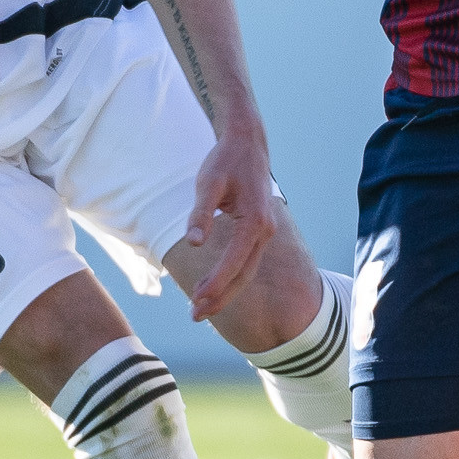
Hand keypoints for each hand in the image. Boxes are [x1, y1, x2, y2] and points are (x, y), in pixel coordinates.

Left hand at [179, 119, 278, 319]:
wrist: (247, 143)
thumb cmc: (226, 161)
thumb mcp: (208, 183)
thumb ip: (201, 214)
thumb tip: (193, 243)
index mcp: (255, 221)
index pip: (234, 261)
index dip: (216, 284)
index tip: (196, 300)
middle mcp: (264, 230)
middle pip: (244, 274)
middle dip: (220, 297)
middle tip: (195, 316)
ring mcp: (264, 232)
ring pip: (247, 271)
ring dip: (225, 291)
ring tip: (200, 309)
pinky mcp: (258, 231)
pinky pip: (246, 261)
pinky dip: (231, 278)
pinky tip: (212, 287)